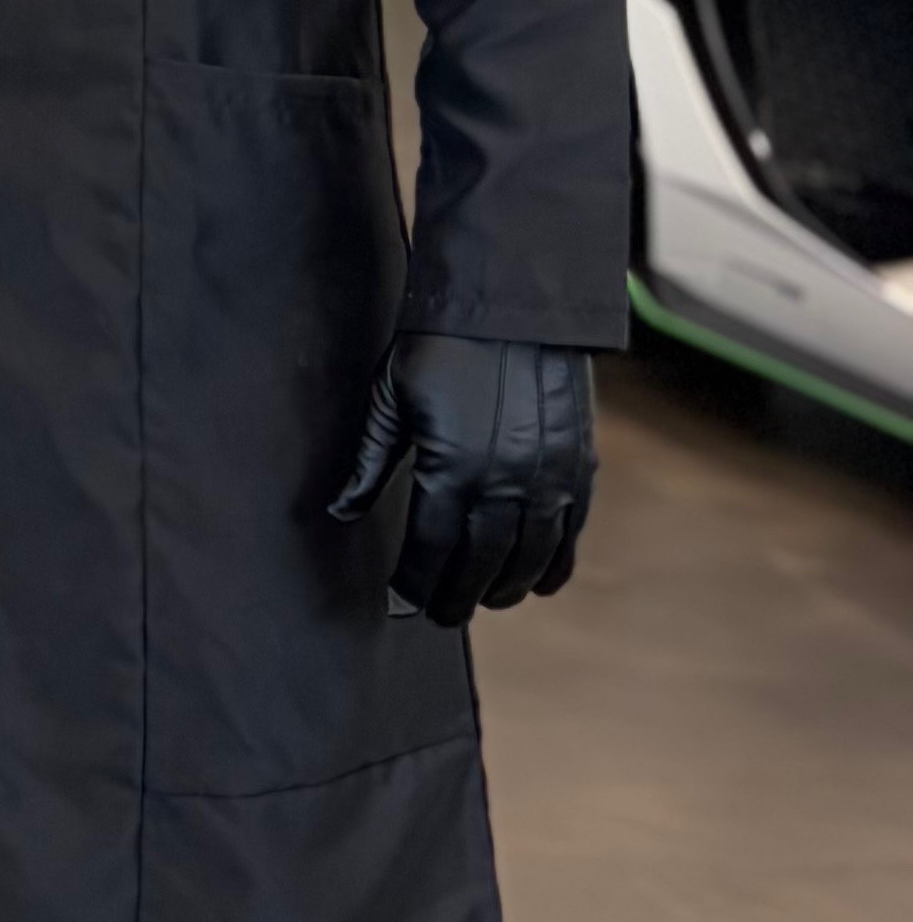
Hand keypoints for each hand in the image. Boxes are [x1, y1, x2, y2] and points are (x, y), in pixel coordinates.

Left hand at [329, 333, 594, 623]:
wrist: (514, 305)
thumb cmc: (442, 347)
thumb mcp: (390, 398)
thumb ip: (369, 461)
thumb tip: (340, 510)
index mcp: (452, 469)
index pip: (432, 549)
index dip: (416, 583)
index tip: (402, 605)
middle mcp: (505, 483)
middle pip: (481, 563)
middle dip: (458, 596)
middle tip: (440, 616)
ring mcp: (550, 478)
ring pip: (530, 557)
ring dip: (506, 587)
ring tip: (484, 601)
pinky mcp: (581, 466)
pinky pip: (571, 532)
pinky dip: (554, 562)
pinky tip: (537, 582)